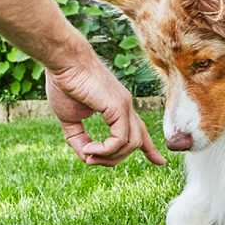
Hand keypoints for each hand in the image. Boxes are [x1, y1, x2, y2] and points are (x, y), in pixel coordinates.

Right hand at [46, 59, 165, 166]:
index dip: (150, 149)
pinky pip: (120, 140)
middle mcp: (126, 106)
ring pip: (131, 144)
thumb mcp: (69, 119)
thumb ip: (78, 139)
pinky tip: (89, 149)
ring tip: (88, 155)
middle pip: (137, 141)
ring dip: (109, 157)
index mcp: (117, 106)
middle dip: (116, 159)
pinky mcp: (118, 107)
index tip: (160, 162)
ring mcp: (124, 106)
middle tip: (91, 160)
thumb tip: (86, 157)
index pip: (139, 130)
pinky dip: (105, 150)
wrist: (64, 61)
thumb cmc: (65, 83)